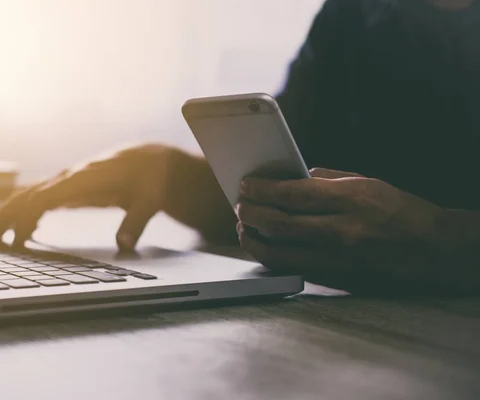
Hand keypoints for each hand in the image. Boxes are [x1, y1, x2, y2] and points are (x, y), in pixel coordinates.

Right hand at [0, 144, 236, 249]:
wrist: (154, 159)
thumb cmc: (152, 176)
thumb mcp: (152, 198)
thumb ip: (137, 221)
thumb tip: (125, 244)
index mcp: (87, 176)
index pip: (49, 195)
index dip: (29, 215)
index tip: (14, 237)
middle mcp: (72, 177)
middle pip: (29, 195)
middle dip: (5, 216)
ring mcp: (68, 182)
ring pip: (29, 197)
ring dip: (8, 217)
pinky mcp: (71, 188)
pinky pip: (40, 201)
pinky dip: (26, 216)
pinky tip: (21, 235)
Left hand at [236, 168, 449, 292]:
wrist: (436, 252)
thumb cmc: (403, 212)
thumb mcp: (368, 183)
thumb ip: (328, 179)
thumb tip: (294, 177)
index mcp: (350, 200)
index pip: (292, 194)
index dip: (262, 190)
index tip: (246, 185)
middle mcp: (341, 230)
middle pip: (279, 224)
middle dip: (250, 214)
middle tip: (240, 206)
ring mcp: (338, 259)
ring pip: (279, 253)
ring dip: (254, 240)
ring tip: (244, 228)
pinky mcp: (337, 279)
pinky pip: (294, 268)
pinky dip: (273, 257)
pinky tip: (265, 247)